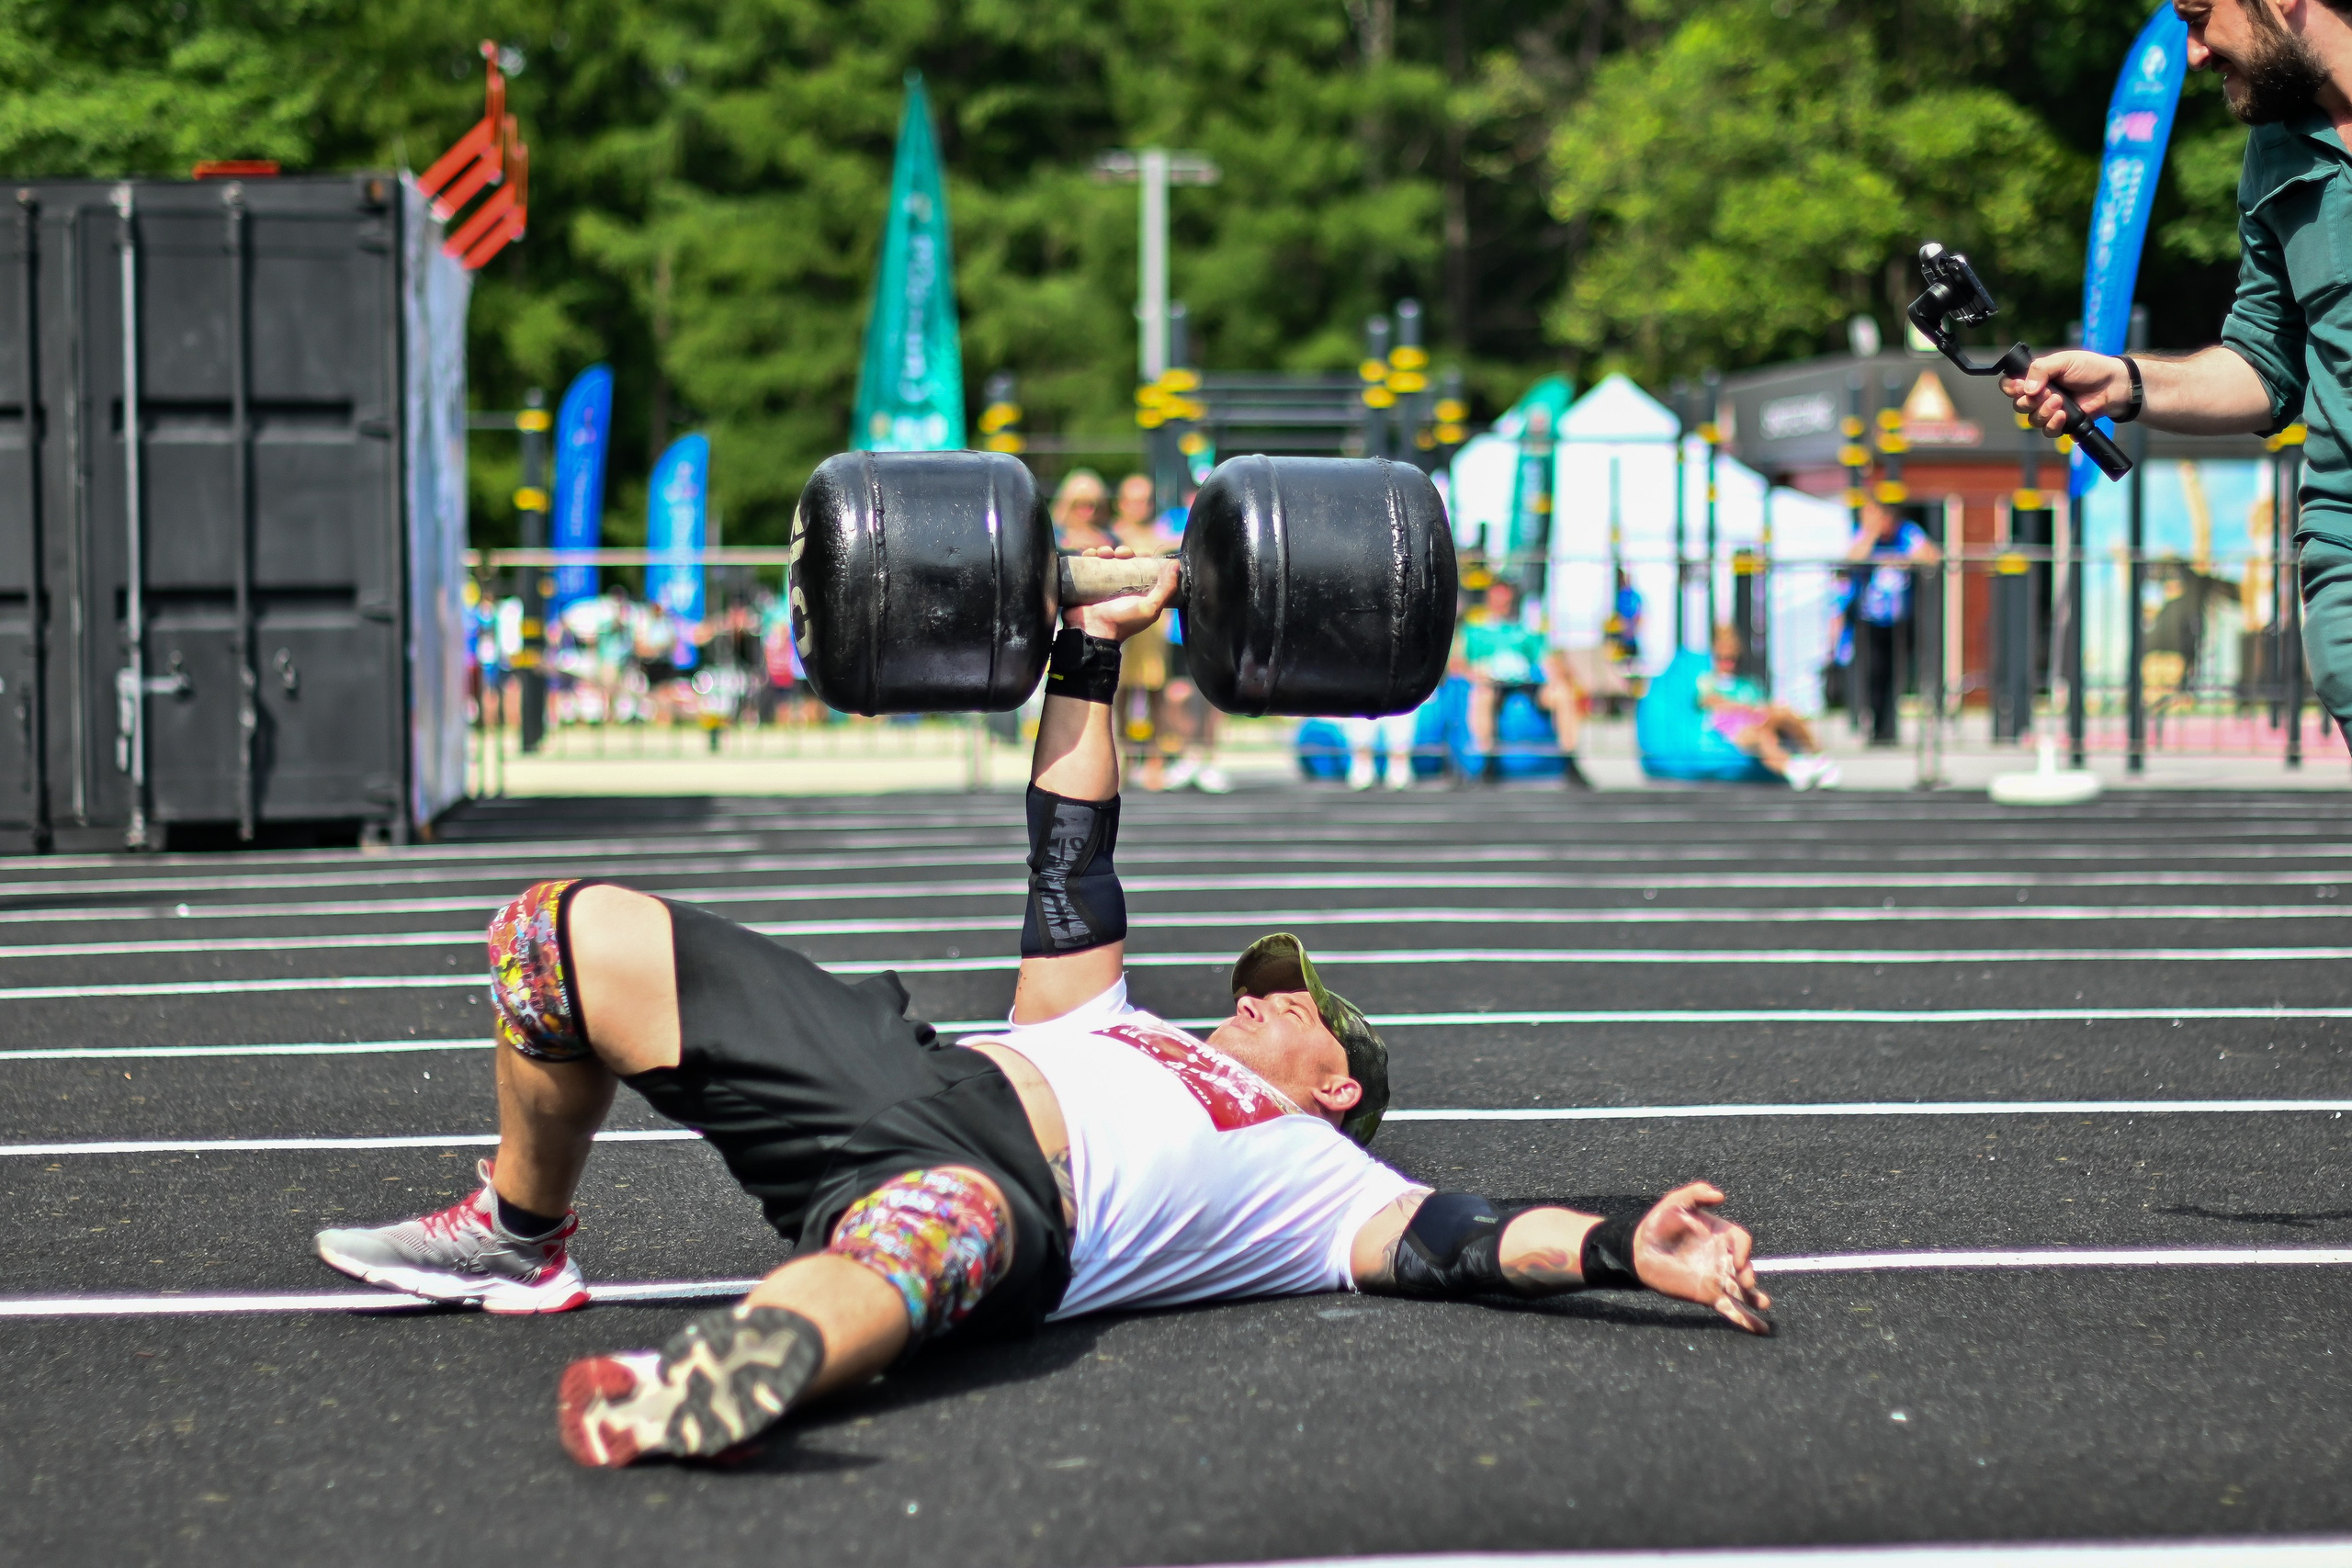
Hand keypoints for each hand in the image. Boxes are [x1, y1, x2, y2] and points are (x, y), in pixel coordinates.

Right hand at [1063, 545, 1178, 642]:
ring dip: (1105, 551)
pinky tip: (1090, 554)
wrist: (1094, 631)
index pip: (1143, 567)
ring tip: (1102, 553)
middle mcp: (1122, 586)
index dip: (1142, 558)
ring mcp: (1104, 585)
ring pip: (1107, 560)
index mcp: (1139, 591)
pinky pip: (1090, 564)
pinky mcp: (1088, 583)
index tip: (1140, 554)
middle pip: (1124, 561)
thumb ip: (1166, 589)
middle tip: (1120, 553)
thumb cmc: (1124, 622)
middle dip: (1123, 552)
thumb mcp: (1150, 607)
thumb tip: (1175, 565)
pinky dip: (1090, 556)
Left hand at [1630, 1181, 1771, 1334]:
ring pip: (1743, 1291)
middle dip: (1749, 1275)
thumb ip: (1697, 1194)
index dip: (1743, 1250)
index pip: (1742, 1241)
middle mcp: (1723, 1257)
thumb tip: (1720, 1195)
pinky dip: (1745, 1320)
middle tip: (1745, 1282)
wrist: (1639, 1249)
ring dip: (1755, 1298)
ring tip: (1763, 1304)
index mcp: (1721, 1234)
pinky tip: (1760, 1329)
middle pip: (1746, 1267)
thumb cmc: (1658, 1222)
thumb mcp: (1675, 1201)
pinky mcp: (1707, 1295)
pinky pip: (1730, 1308)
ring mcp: (1717, 1278)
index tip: (1736, 1259)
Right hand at [2002, 350, 2130, 436]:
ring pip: (2032, 420)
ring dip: (2044, 412)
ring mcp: (2049, 410)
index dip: (2011, 388)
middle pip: (2019, 406)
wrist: (2112, 385)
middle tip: (2048, 392)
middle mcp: (2039, 395)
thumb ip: (2041, 369)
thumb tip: (2026, 388)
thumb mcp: (2063, 361)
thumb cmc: (2090, 368)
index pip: (2010, 385)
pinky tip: (2064, 415)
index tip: (2021, 387)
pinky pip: (2047, 431)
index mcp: (2035, 378)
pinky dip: (2053, 424)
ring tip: (2060, 402)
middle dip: (2031, 401)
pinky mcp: (2061, 424)